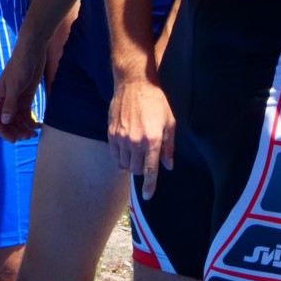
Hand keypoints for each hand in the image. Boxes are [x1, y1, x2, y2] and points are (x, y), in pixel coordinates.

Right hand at [0, 39, 43, 141]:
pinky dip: (31, 120)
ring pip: (18, 120)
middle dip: (16, 131)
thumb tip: (4, 121)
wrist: (32, 51)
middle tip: (29, 136)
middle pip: (8, 122)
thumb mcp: (14, 85)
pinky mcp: (26, 97)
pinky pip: (26, 113)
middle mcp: (5, 101)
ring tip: (35, 133)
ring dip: (24, 128)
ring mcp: (16, 100)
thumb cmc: (20, 66)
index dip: (3, 132)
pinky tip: (39, 125)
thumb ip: (10, 104)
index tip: (14, 140)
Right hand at [107, 79, 175, 199]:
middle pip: (136, 169)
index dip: (149, 185)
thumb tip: (169, 165)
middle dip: (142, 170)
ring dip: (131, 164)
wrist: (134, 85)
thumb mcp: (169, 122)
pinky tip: (125, 153)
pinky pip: (115, 156)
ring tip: (136, 154)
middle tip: (146, 160)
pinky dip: (120, 159)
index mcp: (153, 139)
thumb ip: (169, 146)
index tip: (148, 196)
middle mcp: (136, 141)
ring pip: (125, 164)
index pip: (150, 169)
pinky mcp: (111, 134)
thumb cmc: (156, 102)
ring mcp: (122, 138)